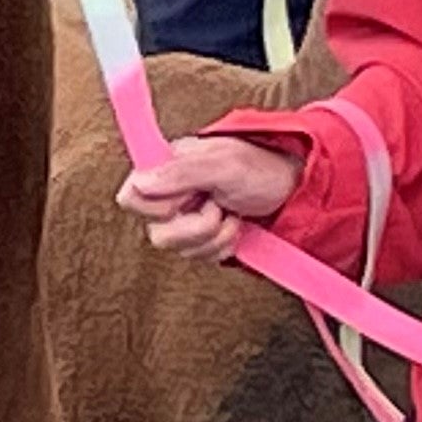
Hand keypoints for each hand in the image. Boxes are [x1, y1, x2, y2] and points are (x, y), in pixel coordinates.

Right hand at [116, 134, 301, 263]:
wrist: (291, 189)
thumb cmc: (260, 169)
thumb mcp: (222, 164)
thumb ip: (180, 172)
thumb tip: (140, 182)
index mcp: (166, 168)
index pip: (130, 196)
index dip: (155, 207)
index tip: (185, 200)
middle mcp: (171, 195)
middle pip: (156, 232)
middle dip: (194, 227)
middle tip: (216, 206)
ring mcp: (186, 218)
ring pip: (178, 250)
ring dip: (212, 238)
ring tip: (230, 215)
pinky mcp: (202, 238)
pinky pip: (198, 257)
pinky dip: (221, 247)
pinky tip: (234, 228)